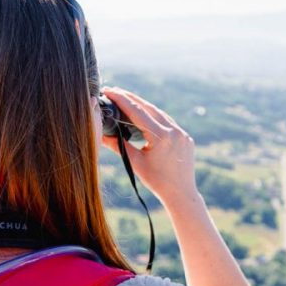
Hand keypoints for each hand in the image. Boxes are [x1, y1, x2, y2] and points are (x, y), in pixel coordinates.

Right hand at [100, 87, 198, 205]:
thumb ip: (119, 146)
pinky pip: (168, 122)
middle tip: (115, 91)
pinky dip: (154, 117)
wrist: (181, 194)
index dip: (121, 100)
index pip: (137, 112)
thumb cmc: (157, 181)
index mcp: (161, 137)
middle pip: (149, 108)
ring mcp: (182, 133)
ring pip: (159, 113)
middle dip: (131, 98)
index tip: (109, 91)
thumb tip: (100, 134)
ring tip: (127, 100)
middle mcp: (174, 131)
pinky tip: (145, 115)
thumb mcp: (135, 163)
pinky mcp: (185, 137)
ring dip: (143, 106)